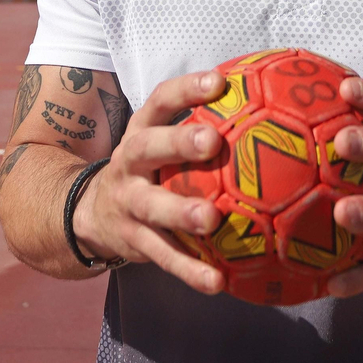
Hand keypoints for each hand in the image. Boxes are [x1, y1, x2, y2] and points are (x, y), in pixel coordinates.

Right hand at [71, 69, 227, 293]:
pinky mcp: (134, 242)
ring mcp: (128, 204)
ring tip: (212, 220)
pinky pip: (163, 256)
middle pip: (148, 148)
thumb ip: (205, 122)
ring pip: (151, 207)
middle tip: (212, 141)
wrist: (92, 214)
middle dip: (178, 142)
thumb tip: (270, 100)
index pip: (161, 101)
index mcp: (141, 131)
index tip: (218, 81)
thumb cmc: (150, 167)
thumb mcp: (161, 138)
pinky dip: (190, 270)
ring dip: (181, 212)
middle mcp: (129, 163)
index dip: (187, 89)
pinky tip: (218, 281)